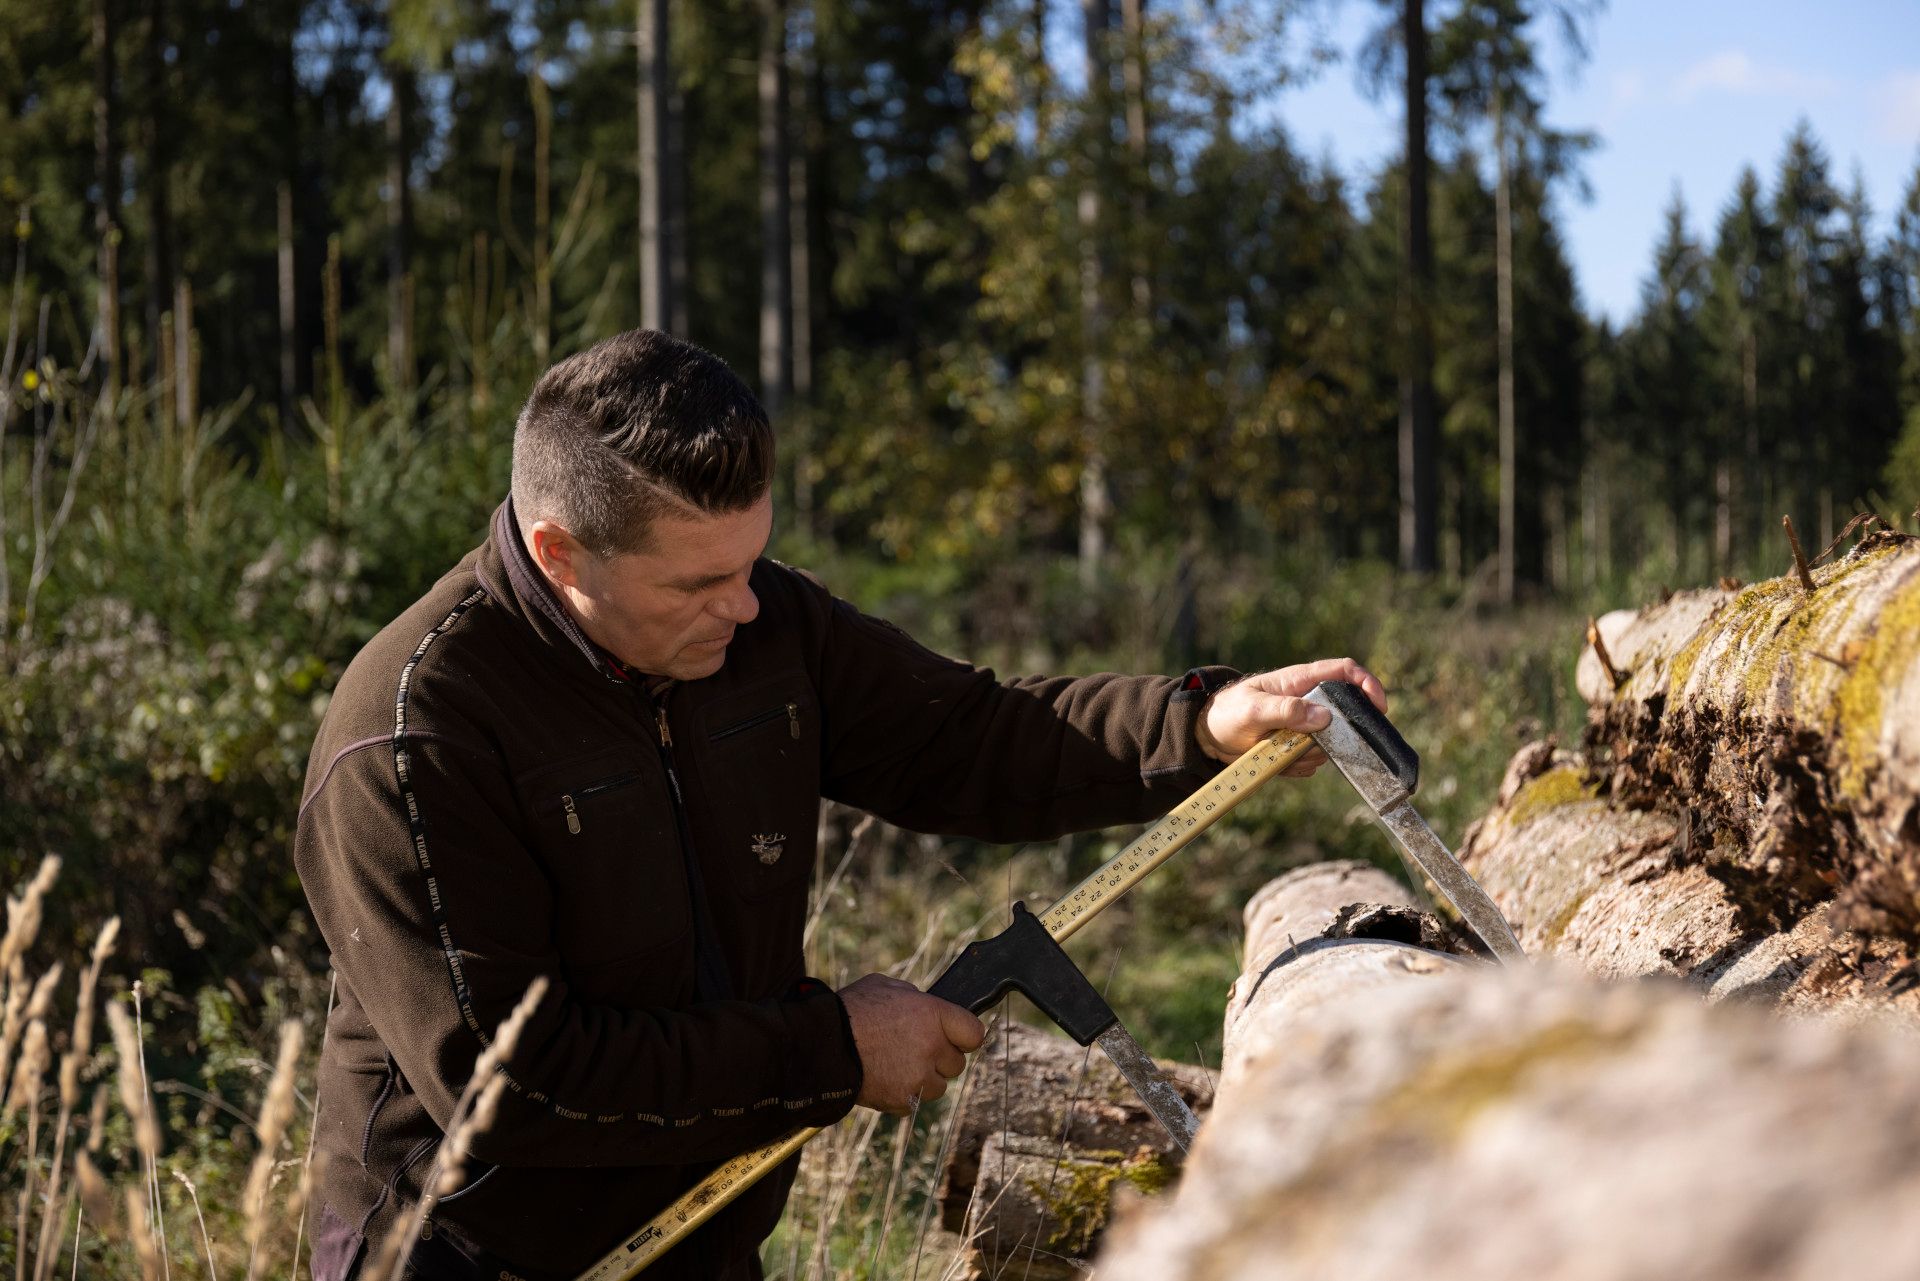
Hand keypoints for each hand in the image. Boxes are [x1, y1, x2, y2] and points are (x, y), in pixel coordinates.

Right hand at [837, 973, 985, 1114]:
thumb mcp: (884, 986)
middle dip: (940, 1057)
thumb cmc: (850, 1010)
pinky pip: (915, 1101)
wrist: (822, 1045)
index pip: (975, 1033)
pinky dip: (904, 1094)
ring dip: (925, 1078)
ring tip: (897, 1065)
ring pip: (939, 1085)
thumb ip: (913, 997)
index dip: (965, 1035)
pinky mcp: (903, 1100)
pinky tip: (884, 1078)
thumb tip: (925, 1005)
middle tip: (916, 1049)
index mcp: (933, 1015)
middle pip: (957, 1063)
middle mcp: (932, 1047)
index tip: (957, 1037)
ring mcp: (919, 1077)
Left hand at [1198, 658, 1387, 774]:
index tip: (1380, 707)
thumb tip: (1324, 717)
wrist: (1207, 736)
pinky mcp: (1297, 747)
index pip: (1345, 672)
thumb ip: (1287, 710)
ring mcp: (1304, 727)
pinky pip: (1312, 763)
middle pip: (1344, 718)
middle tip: (1313, 746)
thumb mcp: (1254, 709)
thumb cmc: (1228, 712)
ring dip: (1309, 755)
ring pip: (1329, 746)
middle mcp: (1308, 702)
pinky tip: (1276, 761)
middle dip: (1335, 737)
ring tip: (1278, 750)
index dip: (1368, 684)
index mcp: (1301, 681)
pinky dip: (1297, 767)